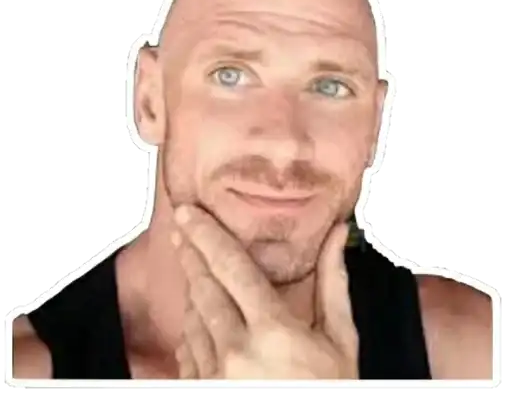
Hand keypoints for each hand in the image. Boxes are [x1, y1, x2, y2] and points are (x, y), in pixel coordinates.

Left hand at [171, 205, 358, 379]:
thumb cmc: (332, 393)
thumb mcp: (341, 340)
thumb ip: (334, 282)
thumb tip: (336, 235)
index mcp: (274, 331)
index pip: (231, 268)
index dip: (207, 235)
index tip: (189, 214)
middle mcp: (236, 351)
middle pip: (202, 287)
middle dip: (191, 253)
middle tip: (182, 230)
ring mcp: (212, 375)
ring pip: (191, 316)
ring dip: (192, 290)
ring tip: (196, 270)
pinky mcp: (199, 391)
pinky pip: (186, 349)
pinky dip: (192, 328)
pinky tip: (200, 319)